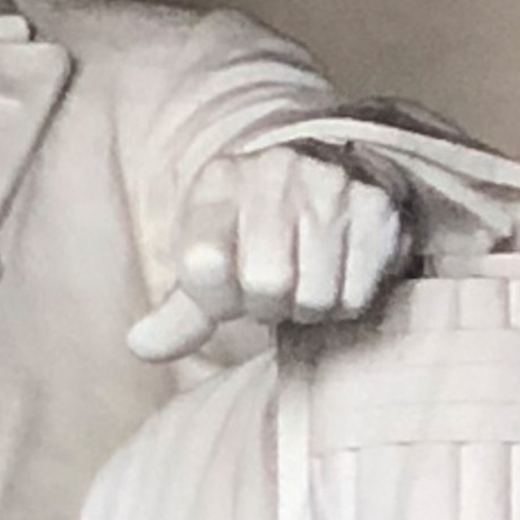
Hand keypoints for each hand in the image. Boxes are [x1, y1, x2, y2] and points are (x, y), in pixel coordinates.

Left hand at [129, 141, 416, 362]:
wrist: (333, 175)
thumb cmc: (256, 231)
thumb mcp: (210, 255)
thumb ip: (180, 311)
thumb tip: (141, 347)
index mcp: (221, 180)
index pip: (204, 264)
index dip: (215, 298)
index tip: (226, 292)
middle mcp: (277, 172)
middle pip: (265, 284)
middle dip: (266, 305)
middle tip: (272, 291)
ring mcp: (333, 186)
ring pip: (314, 296)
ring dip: (306, 308)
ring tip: (304, 282)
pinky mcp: (378, 210)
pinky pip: (356, 295)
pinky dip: (343, 303)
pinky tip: (336, 276)